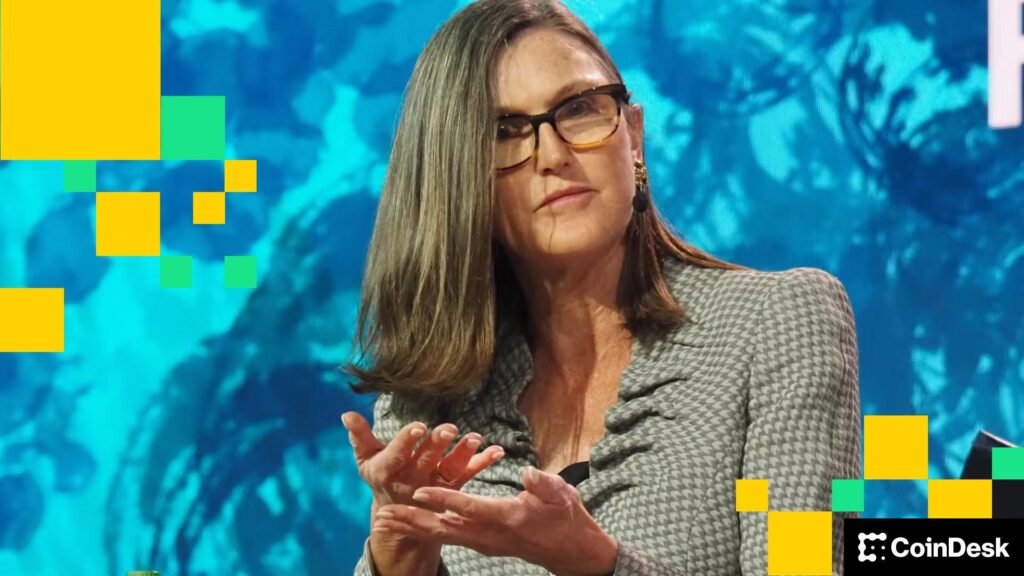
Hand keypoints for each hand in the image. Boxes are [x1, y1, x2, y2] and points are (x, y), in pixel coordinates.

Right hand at [341, 411, 504, 511]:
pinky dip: (482, 463)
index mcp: (387, 471)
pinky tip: (497, 451)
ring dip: (462, 454)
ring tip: (475, 439)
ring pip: (449, 471)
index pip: (396, 455)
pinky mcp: (452, 489)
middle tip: (449, 428)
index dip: (406, 442)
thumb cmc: (382, 475)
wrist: (399, 515)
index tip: (417, 427)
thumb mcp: (367, 459)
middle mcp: (411, 480)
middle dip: (436, 446)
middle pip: (425, 462)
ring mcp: (434, 486)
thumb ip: (360, 437)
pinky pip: (468, 475)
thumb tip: (346, 414)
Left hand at [373, 465, 618, 575]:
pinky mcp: (484, 544)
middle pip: (444, 528)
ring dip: (413, 527)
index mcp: (506, 517)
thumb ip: (542, 484)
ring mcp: (486, 542)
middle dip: (412, 521)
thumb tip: (527, 472)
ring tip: (384, 520)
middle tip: (382, 514)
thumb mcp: (560, 494)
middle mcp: (490, 534)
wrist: (572, 551)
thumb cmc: (566, 517)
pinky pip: (450, 538)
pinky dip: (427, 531)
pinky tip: (410, 525)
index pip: (469, 507)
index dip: (443, 500)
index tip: (418, 492)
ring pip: (443, 535)